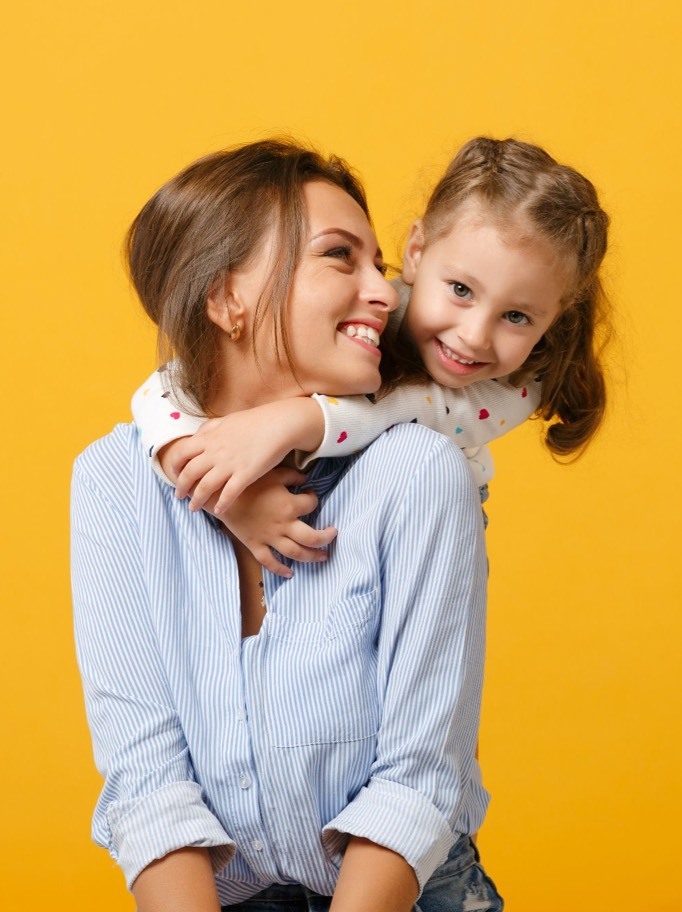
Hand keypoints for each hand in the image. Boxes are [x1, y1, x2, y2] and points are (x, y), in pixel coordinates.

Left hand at [160, 398, 324, 513]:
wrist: (280, 424)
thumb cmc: (255, 421)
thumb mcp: (227, 420)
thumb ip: (210, 428)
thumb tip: (198, 435)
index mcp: (210, 438)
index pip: (181, 453)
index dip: (174, 466)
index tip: (174, 474)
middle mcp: (216, 452)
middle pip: (189, 473)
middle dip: (181, 487)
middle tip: (180, 496)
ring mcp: (230, 464)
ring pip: (205, 487)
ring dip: (197, 500)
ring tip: (194, 508)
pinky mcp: (246, 474)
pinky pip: (229, 494)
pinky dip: (221, 504)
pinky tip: (219, 511)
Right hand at [220, 468, 336, 576]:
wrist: (220, 495)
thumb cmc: (247, 482)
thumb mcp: (272, 473)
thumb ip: (292, 476)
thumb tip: (305, 479)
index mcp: (288, 505)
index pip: (311, 504)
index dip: (314, 498)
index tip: (310, 494)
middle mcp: (283, 524)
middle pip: (312, 538)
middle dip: (325, 538)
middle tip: (332, 535)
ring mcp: (269, 537)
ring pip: (296, 553)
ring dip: (311, 557)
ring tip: (322, 557)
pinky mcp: (255, 545)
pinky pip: (269, 562)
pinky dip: (280, 570)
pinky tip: (289, 573)